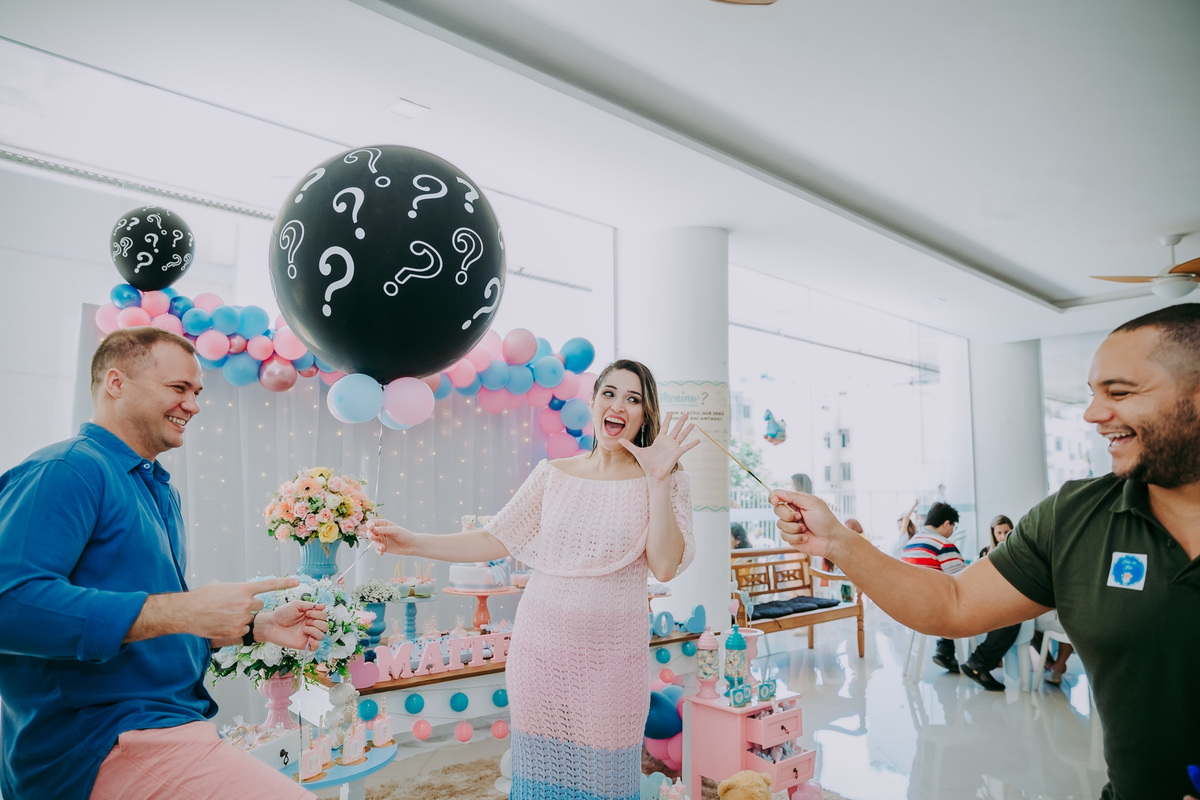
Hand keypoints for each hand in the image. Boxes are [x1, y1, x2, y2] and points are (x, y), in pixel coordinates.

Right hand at [184, 576, 298, 639]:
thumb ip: (233, 588)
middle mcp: (246, 603)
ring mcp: (242, 618)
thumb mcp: (219, 586)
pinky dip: (235, 629)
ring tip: (224, 616)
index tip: (298, 582)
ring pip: (250, 619)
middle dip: (250, 607)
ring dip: (241, 618)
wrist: (187, 613)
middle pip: (259, 605)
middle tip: (233, 607)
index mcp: (244, 589)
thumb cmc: (201, 597)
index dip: (285, 583)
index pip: (269, 585)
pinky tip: (222, 625)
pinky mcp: (237, 631)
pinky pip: (243, 630)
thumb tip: (235, 590)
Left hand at [256, 600, 328, 650]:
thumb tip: (324, 606)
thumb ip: (310, 605)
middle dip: (317, 622)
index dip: (318, 614)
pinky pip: (315, 647)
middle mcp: (311, 625)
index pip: (324, 615)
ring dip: (315, 631)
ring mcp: (307, 635)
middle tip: (306, 621)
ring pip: (322, 635)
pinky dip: (315, 643)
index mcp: (310, 616)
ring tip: (304, 629)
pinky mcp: (303, 644)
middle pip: (325, 626)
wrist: (271, 625)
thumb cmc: (281, 614)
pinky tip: (309, 639)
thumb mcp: (296, 605)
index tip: (307, 613)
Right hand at [365, 518, 419, 555]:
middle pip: (369, 532)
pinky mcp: (382, 548)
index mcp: (383, 524)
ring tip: (382, 547)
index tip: (371, 528)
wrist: (411, 545)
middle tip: (374, 537)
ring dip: (376, 545)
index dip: (370, 525)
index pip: (372, 523)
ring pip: (373, 542)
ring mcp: (381, 540)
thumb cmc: (405, 535)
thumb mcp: (395, 530)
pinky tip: (382, 552)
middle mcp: (380, 531)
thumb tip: (373, 529)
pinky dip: (378, 551)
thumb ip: (383, 529)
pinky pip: (376, 550)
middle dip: (370, 535)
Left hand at [620, 412, 699, 480]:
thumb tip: (618, 440)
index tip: (671, 412)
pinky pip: (686, 447)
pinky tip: (699, 440)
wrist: (653, 475)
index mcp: (660, 440)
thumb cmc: (647, 464)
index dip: (668, 419)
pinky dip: (692, 443)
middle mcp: (668, 442)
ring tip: (693, 423)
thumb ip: (629, 445)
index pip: (665, 426)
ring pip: (682, 435)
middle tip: (686, 413)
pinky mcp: (677, 453)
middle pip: (676, 429)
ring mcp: (674, 447)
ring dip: (688, 429)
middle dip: (680, 421)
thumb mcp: (637, 452)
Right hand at [768, 490, 850, 558]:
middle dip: (788, 515)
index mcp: (797, 502)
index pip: (779, 496)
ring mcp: (791, 525)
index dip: (773, 497)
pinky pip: (783, 536)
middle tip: (800, 517)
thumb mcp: (811, 503)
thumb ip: (793, 497)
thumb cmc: (825, 520)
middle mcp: (792, 512)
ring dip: (794, 528)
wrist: (831, 541)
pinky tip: (805, 537)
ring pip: (779, 524)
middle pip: (777, 510)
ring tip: (805, 529)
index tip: (775, 501)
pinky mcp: (791, 537)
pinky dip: (796, 537)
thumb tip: (777, 493)